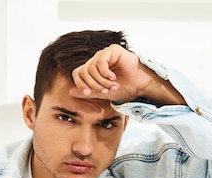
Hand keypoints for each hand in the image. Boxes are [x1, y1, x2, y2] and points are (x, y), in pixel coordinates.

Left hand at [70, 44, 185, 105]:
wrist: (141, 86)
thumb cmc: (125, 88)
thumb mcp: (103, 93)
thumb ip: (88, 92)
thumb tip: (70, 92)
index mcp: (94, 69)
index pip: (78, 73)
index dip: (81, 84)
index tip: (90, 93)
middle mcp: (97, 60)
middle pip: (83, 71)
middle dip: (93, 85)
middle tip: (106, 91)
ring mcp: (104, 54)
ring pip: (91, 68)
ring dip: (102, 81)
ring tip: (113, 86)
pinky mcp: (112, 50)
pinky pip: (99, 62)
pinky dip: (105, 73)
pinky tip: (114, 77)